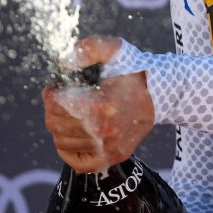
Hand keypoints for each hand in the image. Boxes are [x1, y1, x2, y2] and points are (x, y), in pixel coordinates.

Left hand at [42, 36, 154, 172]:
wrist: (161, 93)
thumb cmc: (134, 70)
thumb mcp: (114, 49)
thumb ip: (87, 49)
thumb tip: (64, 65)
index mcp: (101, 104)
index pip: (57, 105)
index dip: (51, 94)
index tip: (55, 87)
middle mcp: (104, 130)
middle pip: (57, 124)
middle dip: (52, 109)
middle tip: (59, 99)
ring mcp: (110, 147)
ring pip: (63, 142)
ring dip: (59, 126)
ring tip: (67, 114)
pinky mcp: (114, 156)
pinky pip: (78, 163)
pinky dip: (67, 151)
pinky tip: (70, 136)